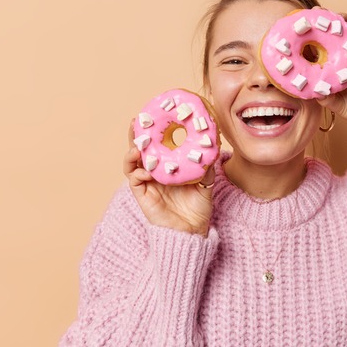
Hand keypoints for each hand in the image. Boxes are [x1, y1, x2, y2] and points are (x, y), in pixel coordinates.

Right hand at [123, 120, 214, 236]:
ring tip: (136, 145)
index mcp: (167, 167)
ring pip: (133, 163)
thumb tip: (214, 146)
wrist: (192, 231)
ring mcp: (147, 183)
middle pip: (141, 150)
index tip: (153, 116)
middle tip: (136, 121)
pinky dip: (136, 171)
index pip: (157, 145)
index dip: (154, 132)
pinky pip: (134, 180)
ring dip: (132, 152)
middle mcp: (155, 172)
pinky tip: (143, 167)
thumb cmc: (198, 207)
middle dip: (136, 136)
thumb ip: (207, 165)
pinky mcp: (142, 195)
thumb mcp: (206, 182)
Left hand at [316, 11, 346, 128]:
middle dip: (327, 21)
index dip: (313, 36)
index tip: (303, 24)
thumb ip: (322, 96)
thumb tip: (308, 91)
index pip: (321, 47)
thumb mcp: (333, 103)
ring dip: (343, 22)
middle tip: (317, 11)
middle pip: (335, 35)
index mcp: (333, 66)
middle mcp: (344, 57)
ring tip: (334, 15)